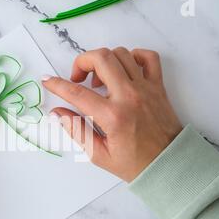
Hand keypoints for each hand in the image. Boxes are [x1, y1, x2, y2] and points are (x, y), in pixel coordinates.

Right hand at [43, 47, 182, 182]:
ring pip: (121, 54)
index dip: (57, 85)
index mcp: (113, 116)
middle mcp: (129, 96)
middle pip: (101, 58)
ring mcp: (146, 88)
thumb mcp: (99, 154)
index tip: (47, 80)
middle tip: (77, 79)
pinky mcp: (158, 86)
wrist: (170, 165)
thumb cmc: (134, 164)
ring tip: (99, 82)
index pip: (77, 93)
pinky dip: (133, 56)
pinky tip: (123, 71)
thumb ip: (76, 130)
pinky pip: (148, 57)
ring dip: (104, 62)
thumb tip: (57, 113)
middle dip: (82, 62)